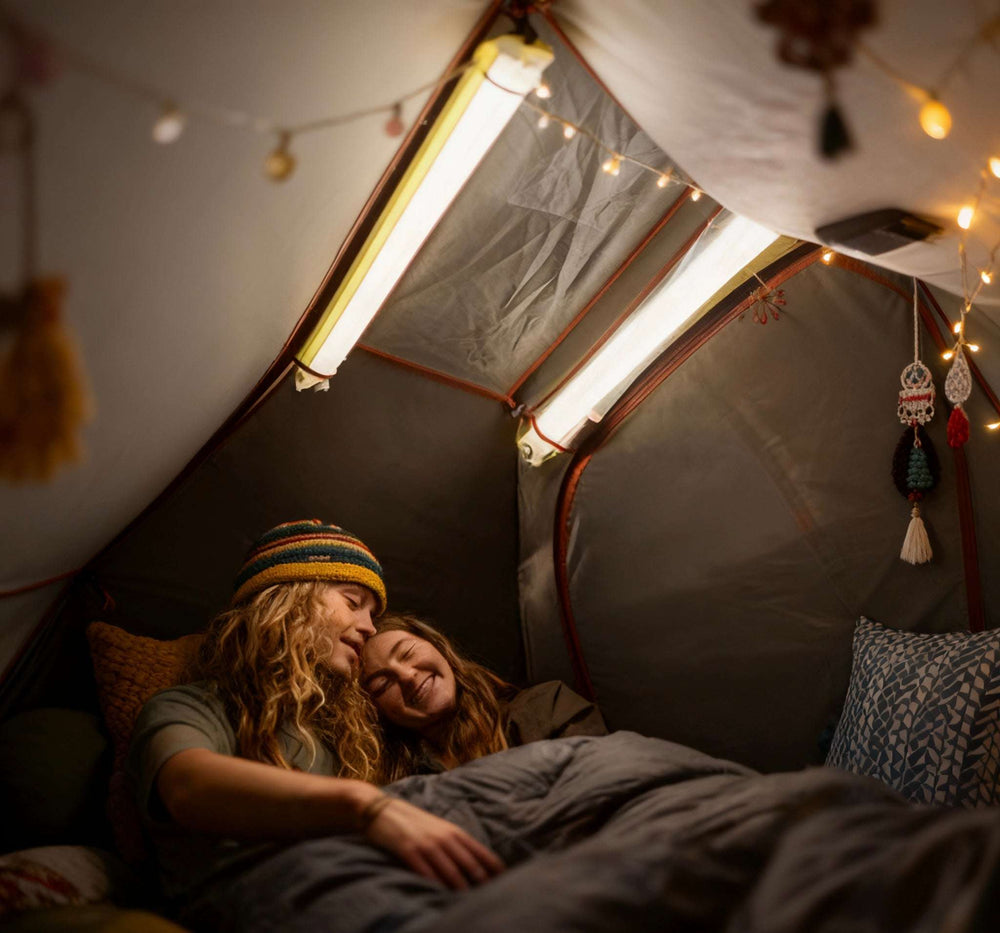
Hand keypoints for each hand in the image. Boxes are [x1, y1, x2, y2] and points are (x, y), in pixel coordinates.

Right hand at [363, 797, 504, 888]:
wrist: (382, 809)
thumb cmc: (413, 823)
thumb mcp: (439, 829)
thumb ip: (456, 845)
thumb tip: (475, 866)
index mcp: (454, 832)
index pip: (482, 853)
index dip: (495, 869)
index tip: (507, 882)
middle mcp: (444, 838)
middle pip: (470, 865)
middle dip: (482, 883)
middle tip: (494, 898)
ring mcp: (426, 844)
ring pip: (450, 872)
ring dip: (461, 889)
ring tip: (471, 904)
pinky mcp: (408, 851)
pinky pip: (425, 872)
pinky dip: (435, 885)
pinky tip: (441, 895)